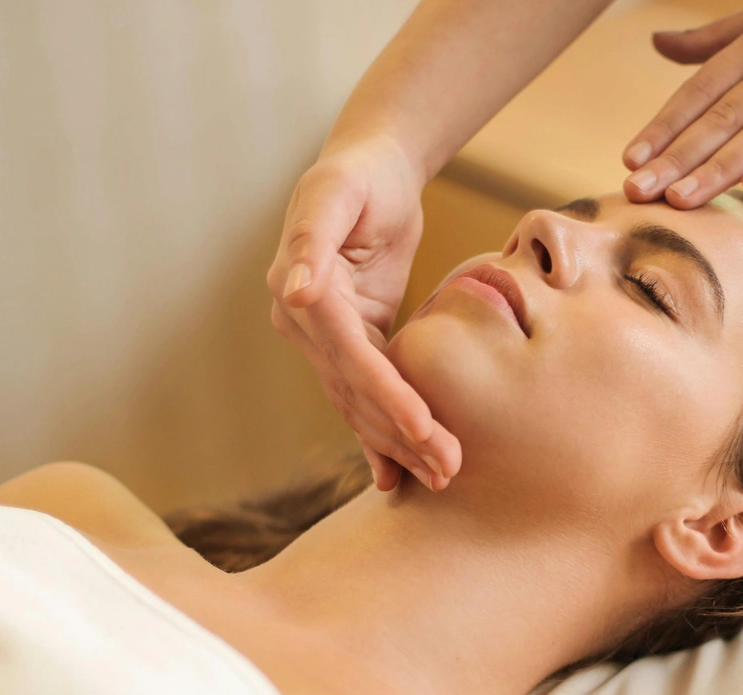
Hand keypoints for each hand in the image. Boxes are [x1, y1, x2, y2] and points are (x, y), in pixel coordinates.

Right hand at [268, 136, 461, 490]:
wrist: (370, 169)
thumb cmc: (359, 174)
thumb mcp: (336, 192)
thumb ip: (311, 239)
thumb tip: (294, 290)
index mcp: (299, 292)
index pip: (349, 356)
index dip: (386, 393)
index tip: (424, 427)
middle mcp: (304, 324)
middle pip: (356, 391)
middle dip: (401, 432)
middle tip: (448, 468)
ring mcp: (325, 339)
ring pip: (361, 403)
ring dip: (399, 444)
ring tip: (442, 477)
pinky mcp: (353, 343)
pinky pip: (367, 394)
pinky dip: (383, 434)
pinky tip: (399, 475)